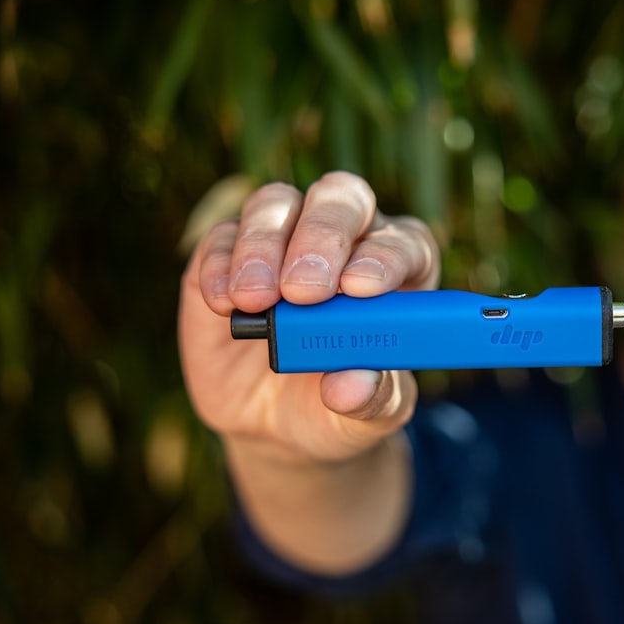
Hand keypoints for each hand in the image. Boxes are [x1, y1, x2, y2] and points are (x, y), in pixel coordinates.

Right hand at [178, 171, 439, 462]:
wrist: (280, 425)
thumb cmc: (342, 408)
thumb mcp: (369, 419)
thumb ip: (371, 400)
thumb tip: (351, 386)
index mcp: (399, 269)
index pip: (403, 242)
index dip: (384, 258)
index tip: (361, 289)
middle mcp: (347, 238)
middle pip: (342, 198)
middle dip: (323, 237)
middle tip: (305, 290)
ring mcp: (284, 238)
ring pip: (276, 203)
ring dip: (265, 247)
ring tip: (257, 302)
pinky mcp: (226, 255)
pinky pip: (221, 238)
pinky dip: (221, 264)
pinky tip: (225, 305)